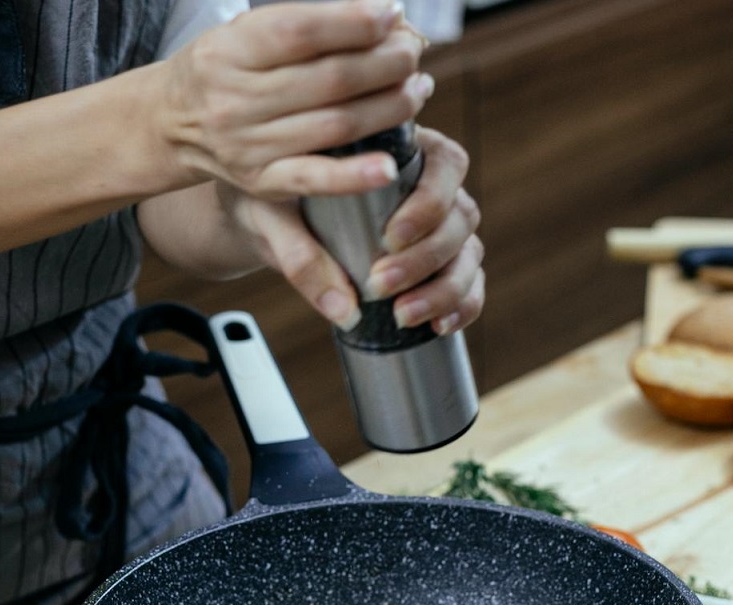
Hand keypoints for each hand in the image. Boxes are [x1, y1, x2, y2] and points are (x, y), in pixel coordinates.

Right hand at [159, 0, 431, 197]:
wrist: (172, 123)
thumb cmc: (227, 69)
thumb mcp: (247, 33)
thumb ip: (305, 26)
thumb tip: (383, 18)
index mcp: (231, 50)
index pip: (302, 32)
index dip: (354, 23)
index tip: (392, 15)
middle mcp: (235, 98)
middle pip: (330, 79)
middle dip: (385, 63)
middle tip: (412, 53)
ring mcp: (249, 144)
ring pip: (335, 125)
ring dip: (389, 107)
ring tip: (417, 90)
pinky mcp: (262, 182)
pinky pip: (315, 179)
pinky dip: (355, 175)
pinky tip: (390, 164)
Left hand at [218, 126, 483, 334]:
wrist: (263, 224)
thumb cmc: (271, 203)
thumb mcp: (274, 219)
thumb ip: (301, 254)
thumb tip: (345, 311)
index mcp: (401, 150)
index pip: (446, 164)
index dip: (430, 202)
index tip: (392, 237)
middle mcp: (428, 186)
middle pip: (460, 216)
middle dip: (426, 257)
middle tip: (380, 284)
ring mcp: (437, 227)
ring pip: (468, 254)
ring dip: (445, 289)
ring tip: (403, 315)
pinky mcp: (438, 264)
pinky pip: (469, 284)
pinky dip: (462, 306)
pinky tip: (438, 325)